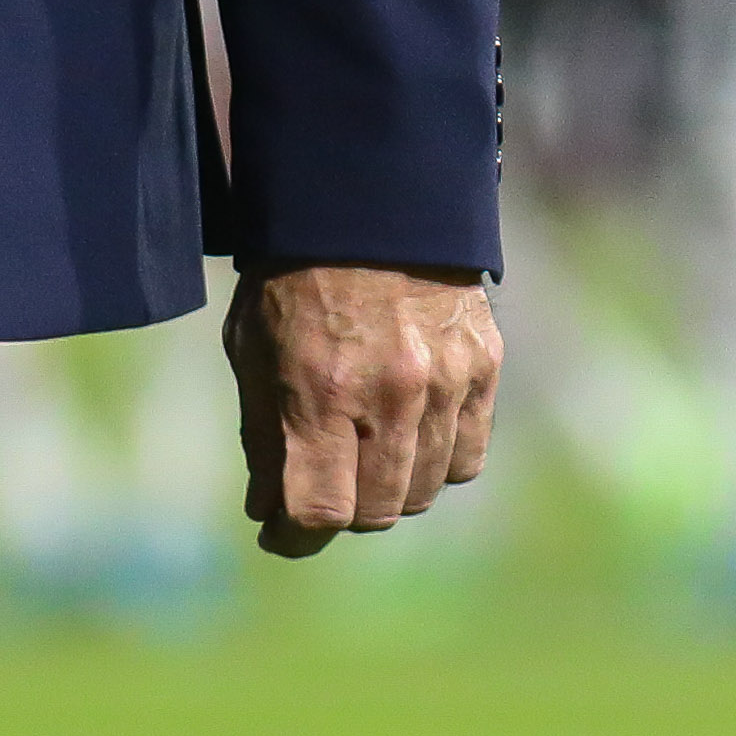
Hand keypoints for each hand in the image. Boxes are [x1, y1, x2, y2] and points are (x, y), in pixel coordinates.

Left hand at [224, 262, 500, 557]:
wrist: (371, 199)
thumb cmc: (295, 274)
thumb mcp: (253, 347)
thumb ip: (262, 434)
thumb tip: (268, 512)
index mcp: (321, 390)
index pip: (318, 511)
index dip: (295, 536)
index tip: (282, 532)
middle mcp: (389, 395)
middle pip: (375, 512)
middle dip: (340, 510)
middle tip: (324, 485)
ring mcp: (444, 383)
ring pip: (422, 490)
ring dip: (388, 490)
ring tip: (364, 457)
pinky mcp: (483, 368)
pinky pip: (466, 456)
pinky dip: (437, 461)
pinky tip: (411, 436)